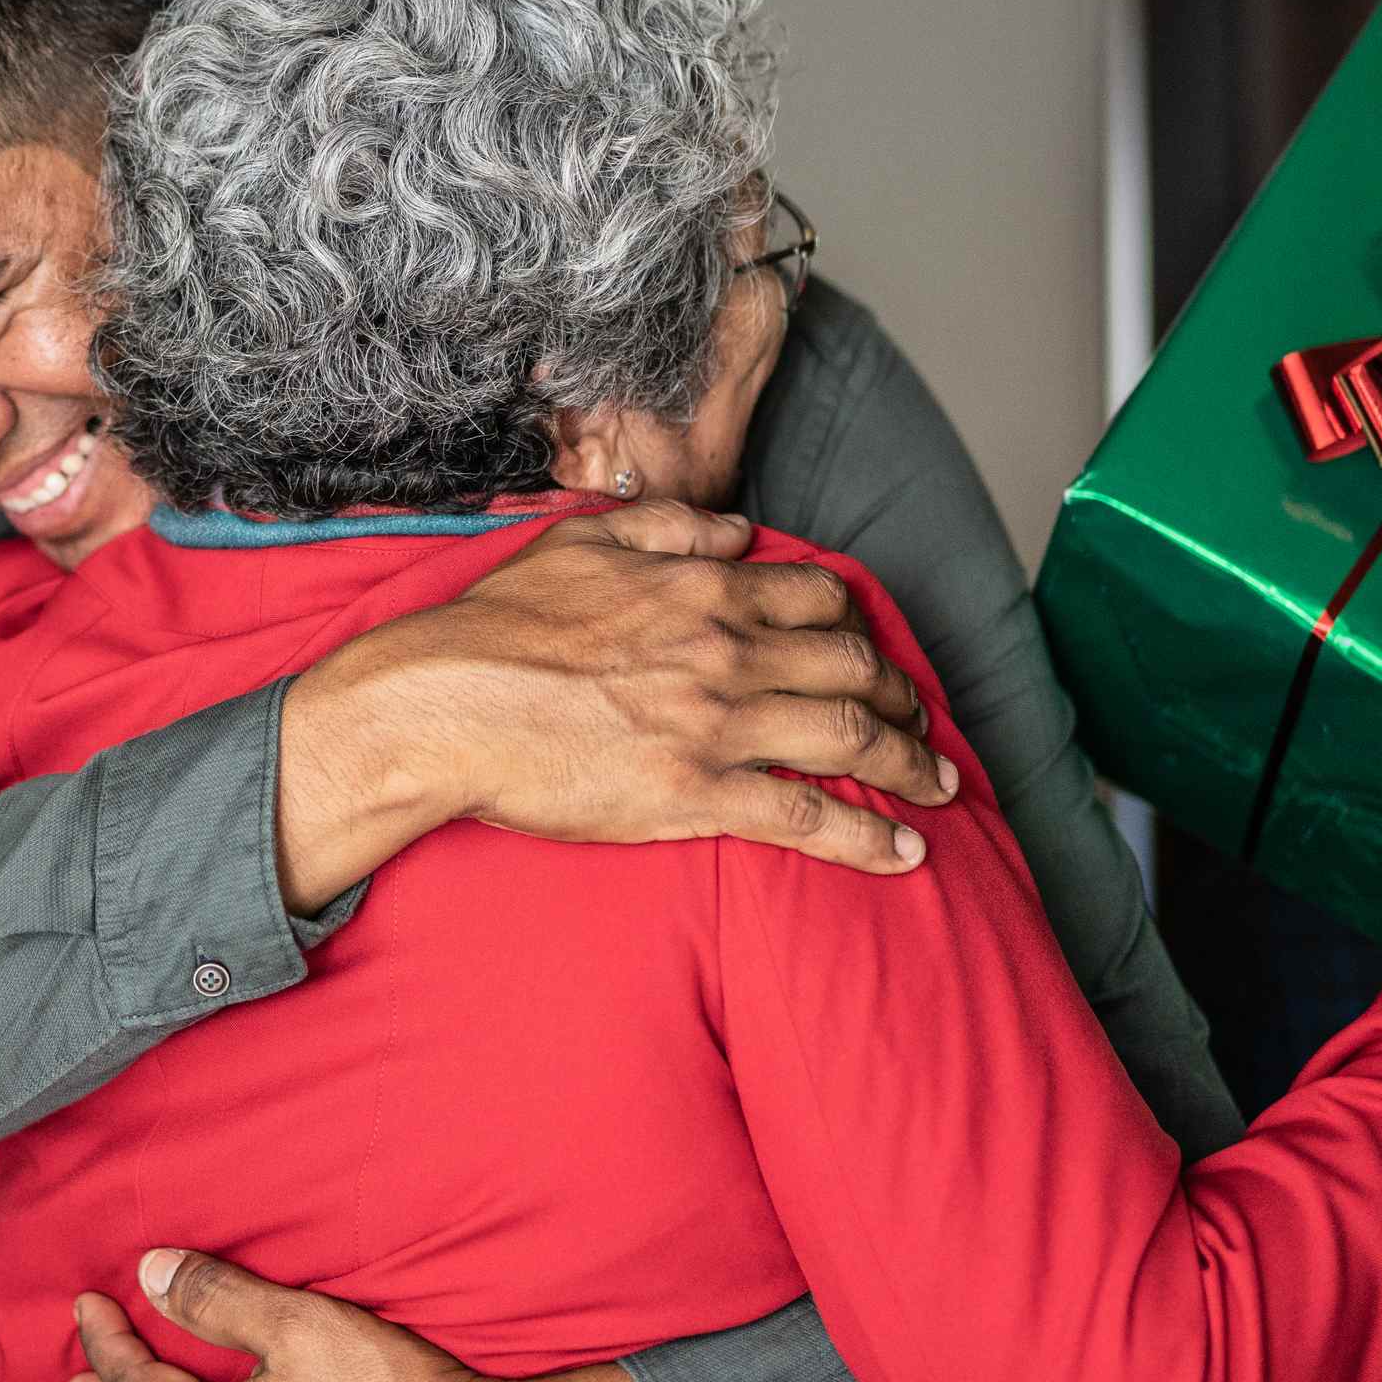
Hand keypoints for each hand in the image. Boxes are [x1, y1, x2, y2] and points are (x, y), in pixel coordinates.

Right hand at [272, 500, 954, 910]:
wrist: (442, 702)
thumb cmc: (498, 626)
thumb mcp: (583, 543)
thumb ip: (669, 527)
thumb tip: (739, 531)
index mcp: (702, 587)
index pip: (818, 600)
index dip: (860, 627)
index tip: (873, 652)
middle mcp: (726, 650)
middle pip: (854, 668)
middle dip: (904, 698)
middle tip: (923, 723)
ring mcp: (717, 724)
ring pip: (850, 737)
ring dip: (911, 763)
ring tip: (939, 787)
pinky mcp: (696, 794)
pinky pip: (806, 817)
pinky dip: (867, 838)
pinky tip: (903, 854)